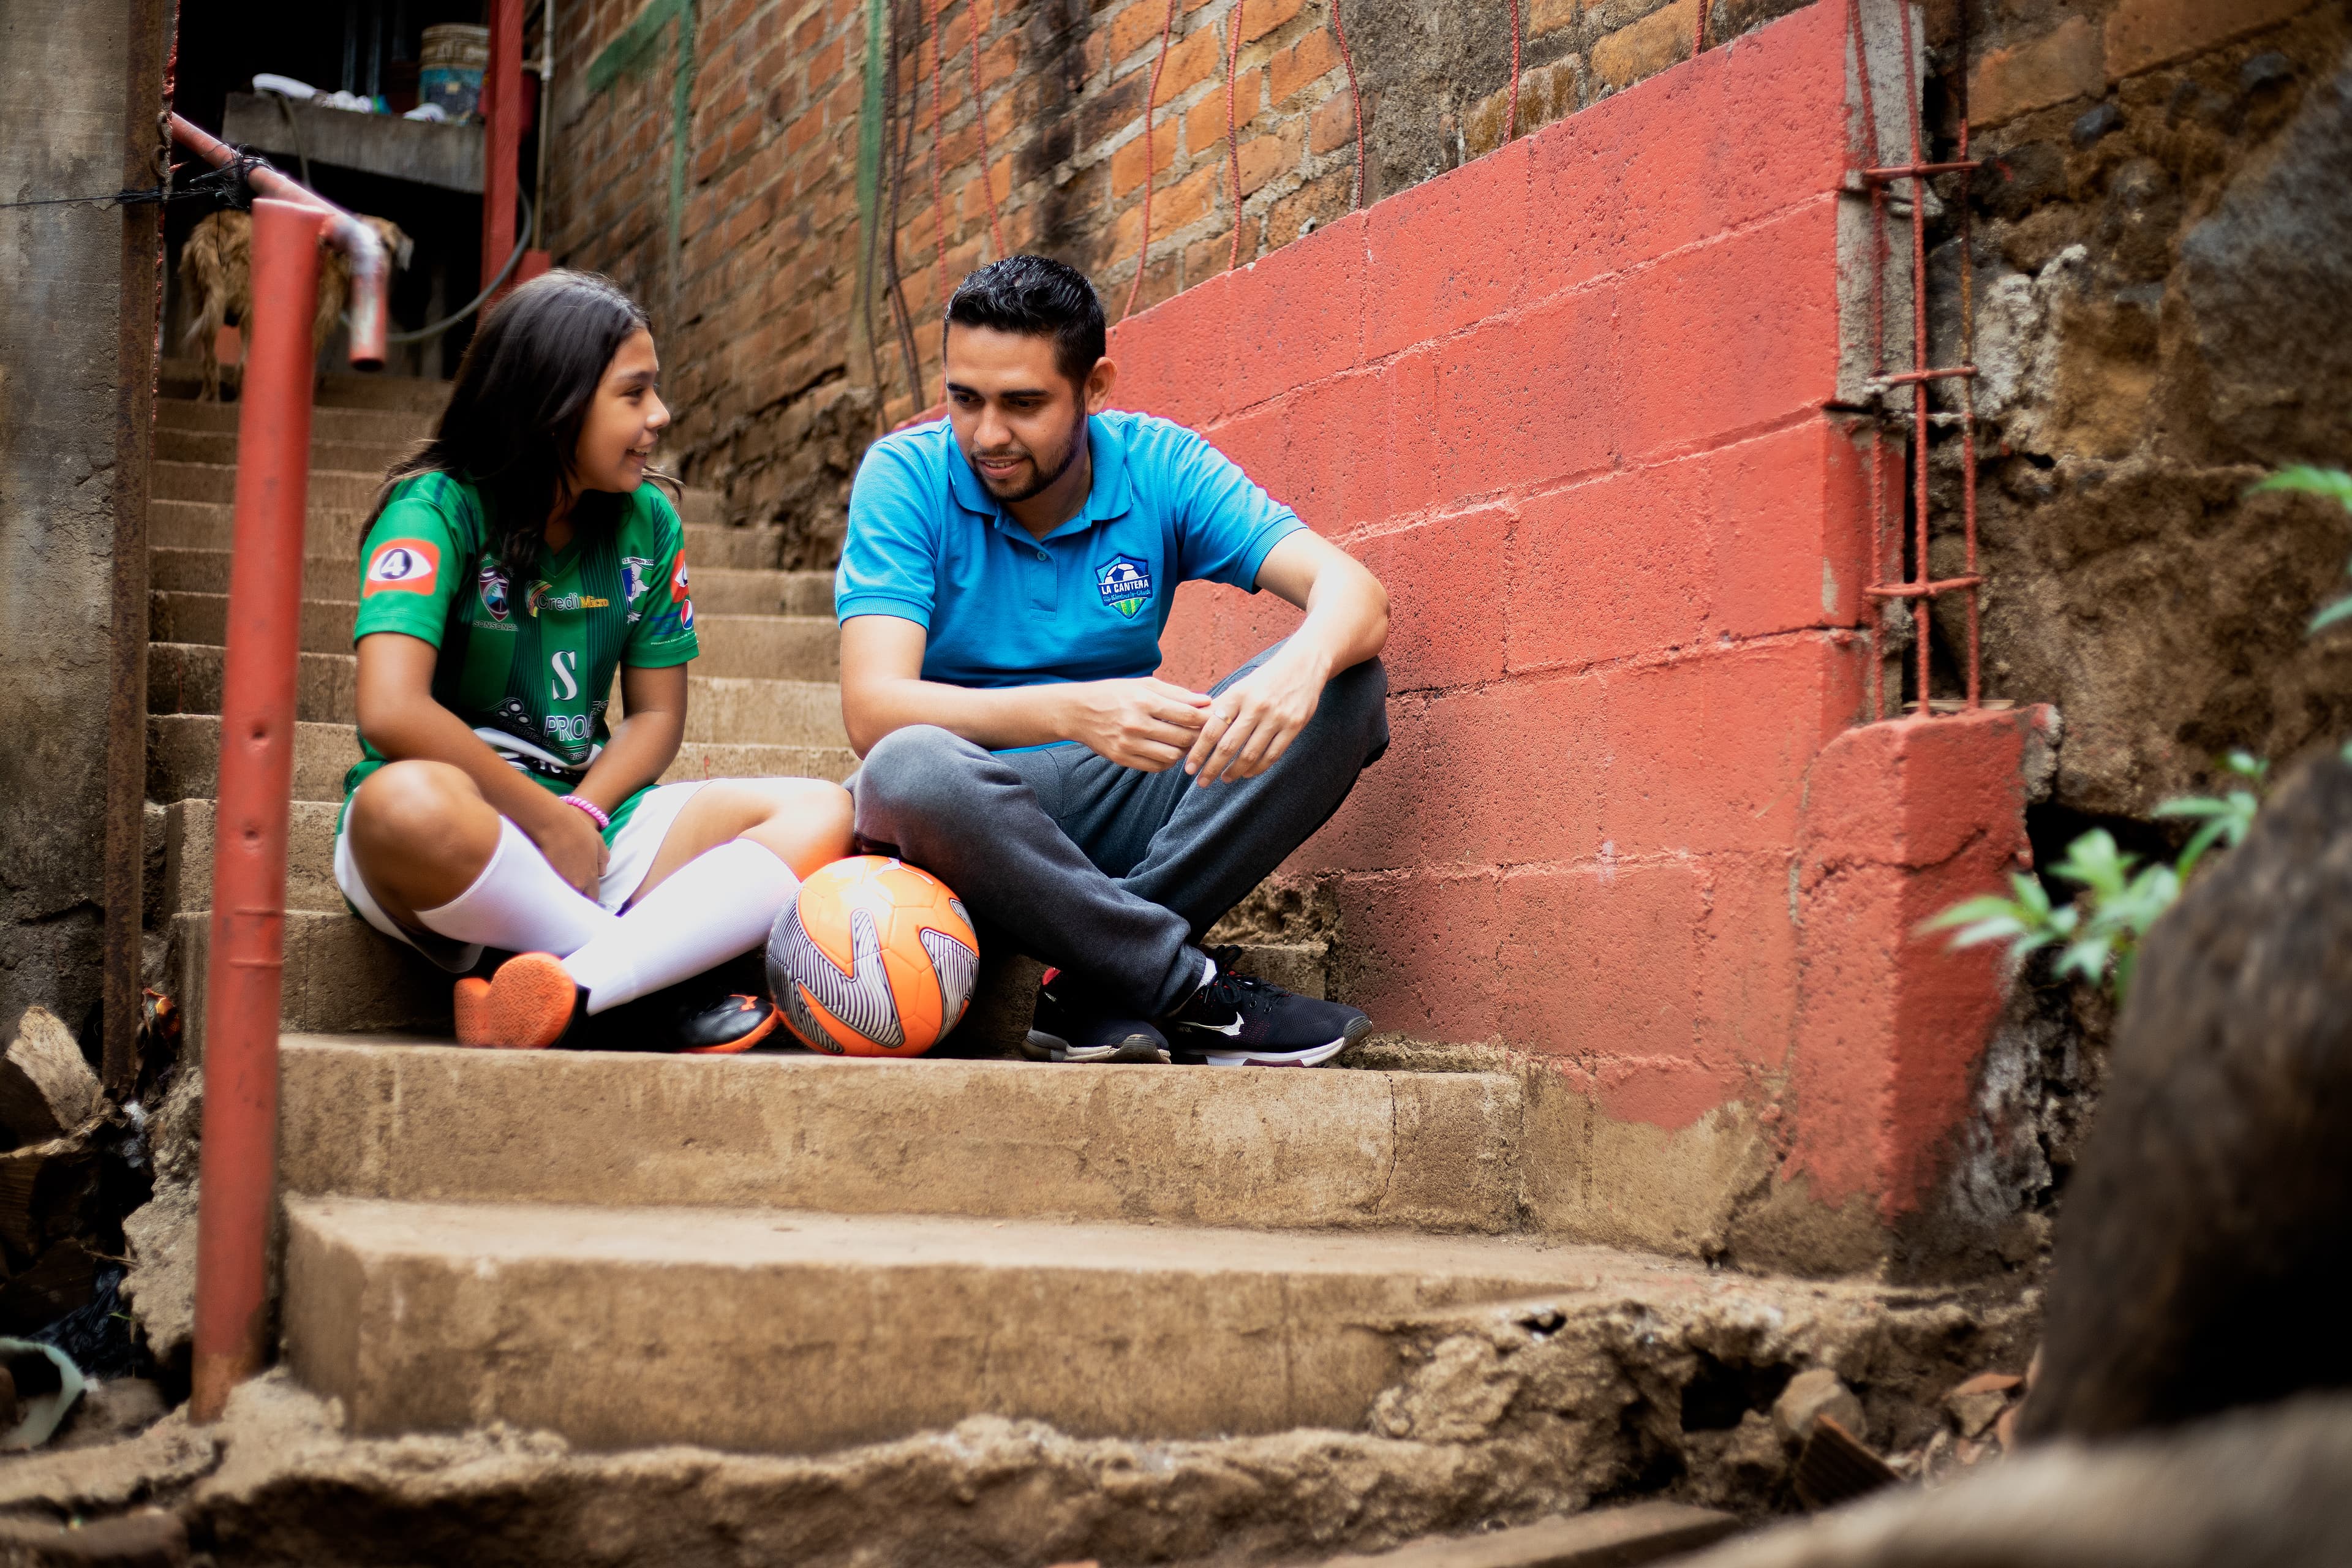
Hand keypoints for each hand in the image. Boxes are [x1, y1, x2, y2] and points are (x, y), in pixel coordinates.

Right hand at [528, 798, 607, 900]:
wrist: (551, 823)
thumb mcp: (597, 841)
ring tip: (554, 892)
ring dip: (559, 896)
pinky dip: (545, 890)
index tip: (583, 895)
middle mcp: (576, 883)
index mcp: (589, 876)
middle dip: (573, 900)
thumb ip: (603, 859)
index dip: (587, 897)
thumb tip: (603, 872)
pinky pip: (545, 891)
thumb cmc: (575, 828)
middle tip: (568, 895)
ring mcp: (559, 882)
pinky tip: (542, 884)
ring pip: (560, 898)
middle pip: (576, 901)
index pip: (592, 898)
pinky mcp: (542, 880)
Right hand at [1061, 678, 1211, 770]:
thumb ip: (1176, 693)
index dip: (1205, 718)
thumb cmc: (1115, 693)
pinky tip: (1168, 750)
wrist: (1078, 712)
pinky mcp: (1122, 759)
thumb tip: (1206, 701)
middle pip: (1183, 737)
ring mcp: (1129, 744)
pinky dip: (1168, 761)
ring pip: (1173, 756)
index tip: (1213, 717)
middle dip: (1199, 735)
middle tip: (1203, 732)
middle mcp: (1136, 724)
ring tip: (1185, 741)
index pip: (1187, 714)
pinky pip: (1156, 767)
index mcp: (1144, 701)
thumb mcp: (1143, 685)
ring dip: (1184, 750)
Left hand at [1184, 651, 1326, 785]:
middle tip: (1202, 782)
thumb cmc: (1265, 679)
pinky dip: (1257, 768)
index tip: (1189, 768)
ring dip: (1234, 771)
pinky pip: (1272, 755)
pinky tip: (1247, 773)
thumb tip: (1192, 729)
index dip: (1198, 752)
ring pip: (1250, 754)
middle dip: (1212, 768)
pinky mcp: (1294, 726)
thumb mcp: (1240, 687)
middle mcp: (1256, 706)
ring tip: (1224, 778)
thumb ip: (1220, 707)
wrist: (1304, 665)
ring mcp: (1277, 717)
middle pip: (1228, 746)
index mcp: (1237, 694)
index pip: (1211, 729)